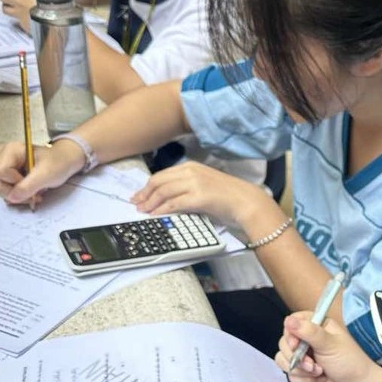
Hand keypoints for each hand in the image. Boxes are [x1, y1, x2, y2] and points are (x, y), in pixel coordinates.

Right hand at [0, 139, 86, 203]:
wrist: (65, 162)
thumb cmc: (58, 162)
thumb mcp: (46, 174)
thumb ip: (28, 185)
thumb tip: (12, 197)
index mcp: (11, 150)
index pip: (1, 172)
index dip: (16, 183)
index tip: (33, 185)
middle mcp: (3, 157)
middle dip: (17, 194)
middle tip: (35, 195)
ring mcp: (4, 167)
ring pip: (3, 190)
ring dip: (20, 196)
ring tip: (36, 193)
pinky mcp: (8, 176)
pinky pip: (8, 192)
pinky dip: (20, 196)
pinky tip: (32, 192)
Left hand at [130, 161, 271, 226]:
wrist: (245, 200)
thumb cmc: (227, 195)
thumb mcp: (204, 184)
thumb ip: (186, 186)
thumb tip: (168, 197)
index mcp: (191, 166)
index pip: (162, 175)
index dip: (147, 186)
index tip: (139, 195)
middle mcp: (191, 171)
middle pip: (158, 181)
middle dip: (144, 194)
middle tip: (136, 204)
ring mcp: (194, 183)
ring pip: (163, 191)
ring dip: (150, 203)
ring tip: (143, 211)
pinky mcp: (198, 197)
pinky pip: (173, 203)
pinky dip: (161, 210)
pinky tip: (155, 215)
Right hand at [274, 312, 381, 381]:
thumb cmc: (349, 362)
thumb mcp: (330, 344)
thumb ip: (308, 332)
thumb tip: (288, 320)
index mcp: (317, 326)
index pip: (292, 322)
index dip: (290, 333)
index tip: (295, 344)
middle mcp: (308, 340)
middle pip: (284, 342)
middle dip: (296, 356)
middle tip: (311, 363)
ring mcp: (303, 358)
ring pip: (283, 359)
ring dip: (300, 369)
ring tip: (318, 373)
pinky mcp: (301, 374)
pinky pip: (289, 375)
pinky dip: (303, 380)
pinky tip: (317, 381)